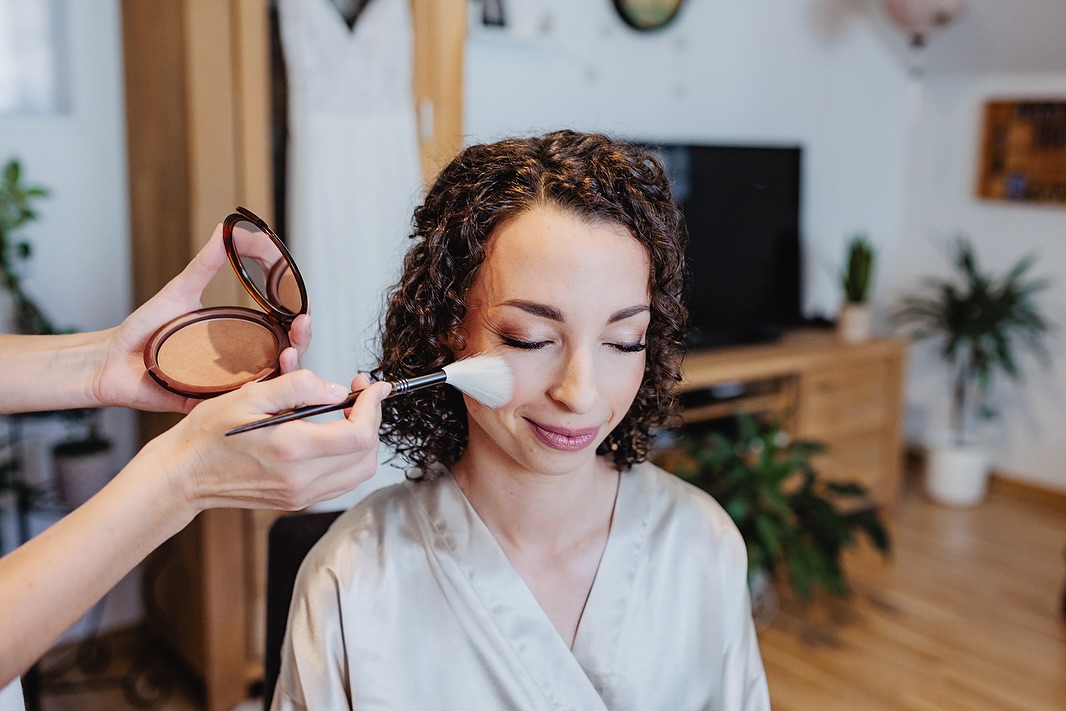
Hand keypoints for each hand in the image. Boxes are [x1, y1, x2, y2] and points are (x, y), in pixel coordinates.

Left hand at [93, 224, 312, 412]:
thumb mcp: (179, 292)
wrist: (110, 363)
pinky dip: (261, 394)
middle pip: (285, 351)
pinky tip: (270, 381)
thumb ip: (205, 264)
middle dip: (301, 339)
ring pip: (272, 379)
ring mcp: (229, 383)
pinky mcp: (214, 403)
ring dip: (289, 366)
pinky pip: (242, 403)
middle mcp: (240, 359)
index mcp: (240, 333)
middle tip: (302, 325)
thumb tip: (224, 230)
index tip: (302, 304)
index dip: (297, 315)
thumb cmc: (143, 331)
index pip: (280, 324)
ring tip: (289, 352)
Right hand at [149, 370, 390, 512]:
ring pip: (360, 472)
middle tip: (359, 395)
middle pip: (367, 455)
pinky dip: (350, 458)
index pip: (359, 434)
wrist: (184, 475)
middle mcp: (302, 479)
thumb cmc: (209, 434)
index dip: (373, 407)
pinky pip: (342, 482)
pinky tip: (334, 435)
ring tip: (348, 413)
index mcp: (292, 449)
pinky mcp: (297, 501)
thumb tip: (337, 390)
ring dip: (364, 440)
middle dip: (372, 420)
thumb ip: (300, 387)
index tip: (373, 386)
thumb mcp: (251, 395)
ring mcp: (301, 495)